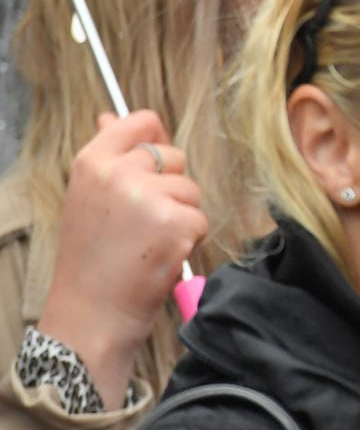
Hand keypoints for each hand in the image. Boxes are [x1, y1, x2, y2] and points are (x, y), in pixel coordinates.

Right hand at [37, 110, 208, 405]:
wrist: (90, 315)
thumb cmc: (92, 261)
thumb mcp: (88, 198)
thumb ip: (108, 155)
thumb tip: (110, 115)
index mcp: (92, 162)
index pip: (140, 121)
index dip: (155, 140)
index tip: (151, 167)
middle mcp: (118, 173)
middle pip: (174, 156)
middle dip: (170, 188)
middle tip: (140, 224)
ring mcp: (148, 197)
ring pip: (191, 190)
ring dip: (181, 217)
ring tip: (147, 244)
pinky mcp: (176, 223)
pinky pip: (200, 219)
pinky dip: (189, 240)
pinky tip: (160, 257)